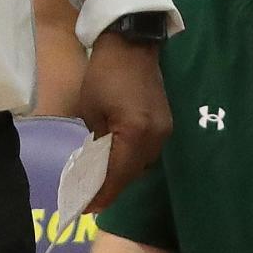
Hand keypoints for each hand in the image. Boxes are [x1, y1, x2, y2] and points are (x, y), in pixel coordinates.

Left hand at [76, 32, 171, 212]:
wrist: (131, 45)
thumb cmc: (103, 73)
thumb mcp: (90, 109)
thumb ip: (97, 139)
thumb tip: (98, 159)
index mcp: (135, 134)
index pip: (118, 175)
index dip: (103, 194)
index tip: (86, 207)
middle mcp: (155, 138)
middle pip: (132, 174)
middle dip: (112, 187)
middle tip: (90, 196)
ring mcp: (164, 132)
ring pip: (141, 164)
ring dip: (122, 173)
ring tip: (101, 180)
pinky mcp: (165, 124)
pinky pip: (147, 151)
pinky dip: (131, 158)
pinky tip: (116, 158)